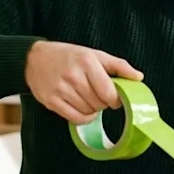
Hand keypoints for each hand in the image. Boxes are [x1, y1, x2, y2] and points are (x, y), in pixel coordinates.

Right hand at [25, 41, 143, 123]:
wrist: (34, 59)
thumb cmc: (68, 56)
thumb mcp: (94, 54)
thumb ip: (119, 66)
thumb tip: (139, 77)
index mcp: (87, 62)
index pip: (109, 92)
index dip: (116, 99)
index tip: (114, 97)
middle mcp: (73, 76)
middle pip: (99, 103)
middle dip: (103, 103)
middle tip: (98, 95)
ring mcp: (60, 90)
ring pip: (89, 112)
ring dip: (93, 109)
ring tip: (87, 98)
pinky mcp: (51, 102)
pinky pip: (76, 119)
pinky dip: (83, 118)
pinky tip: (82, 108)